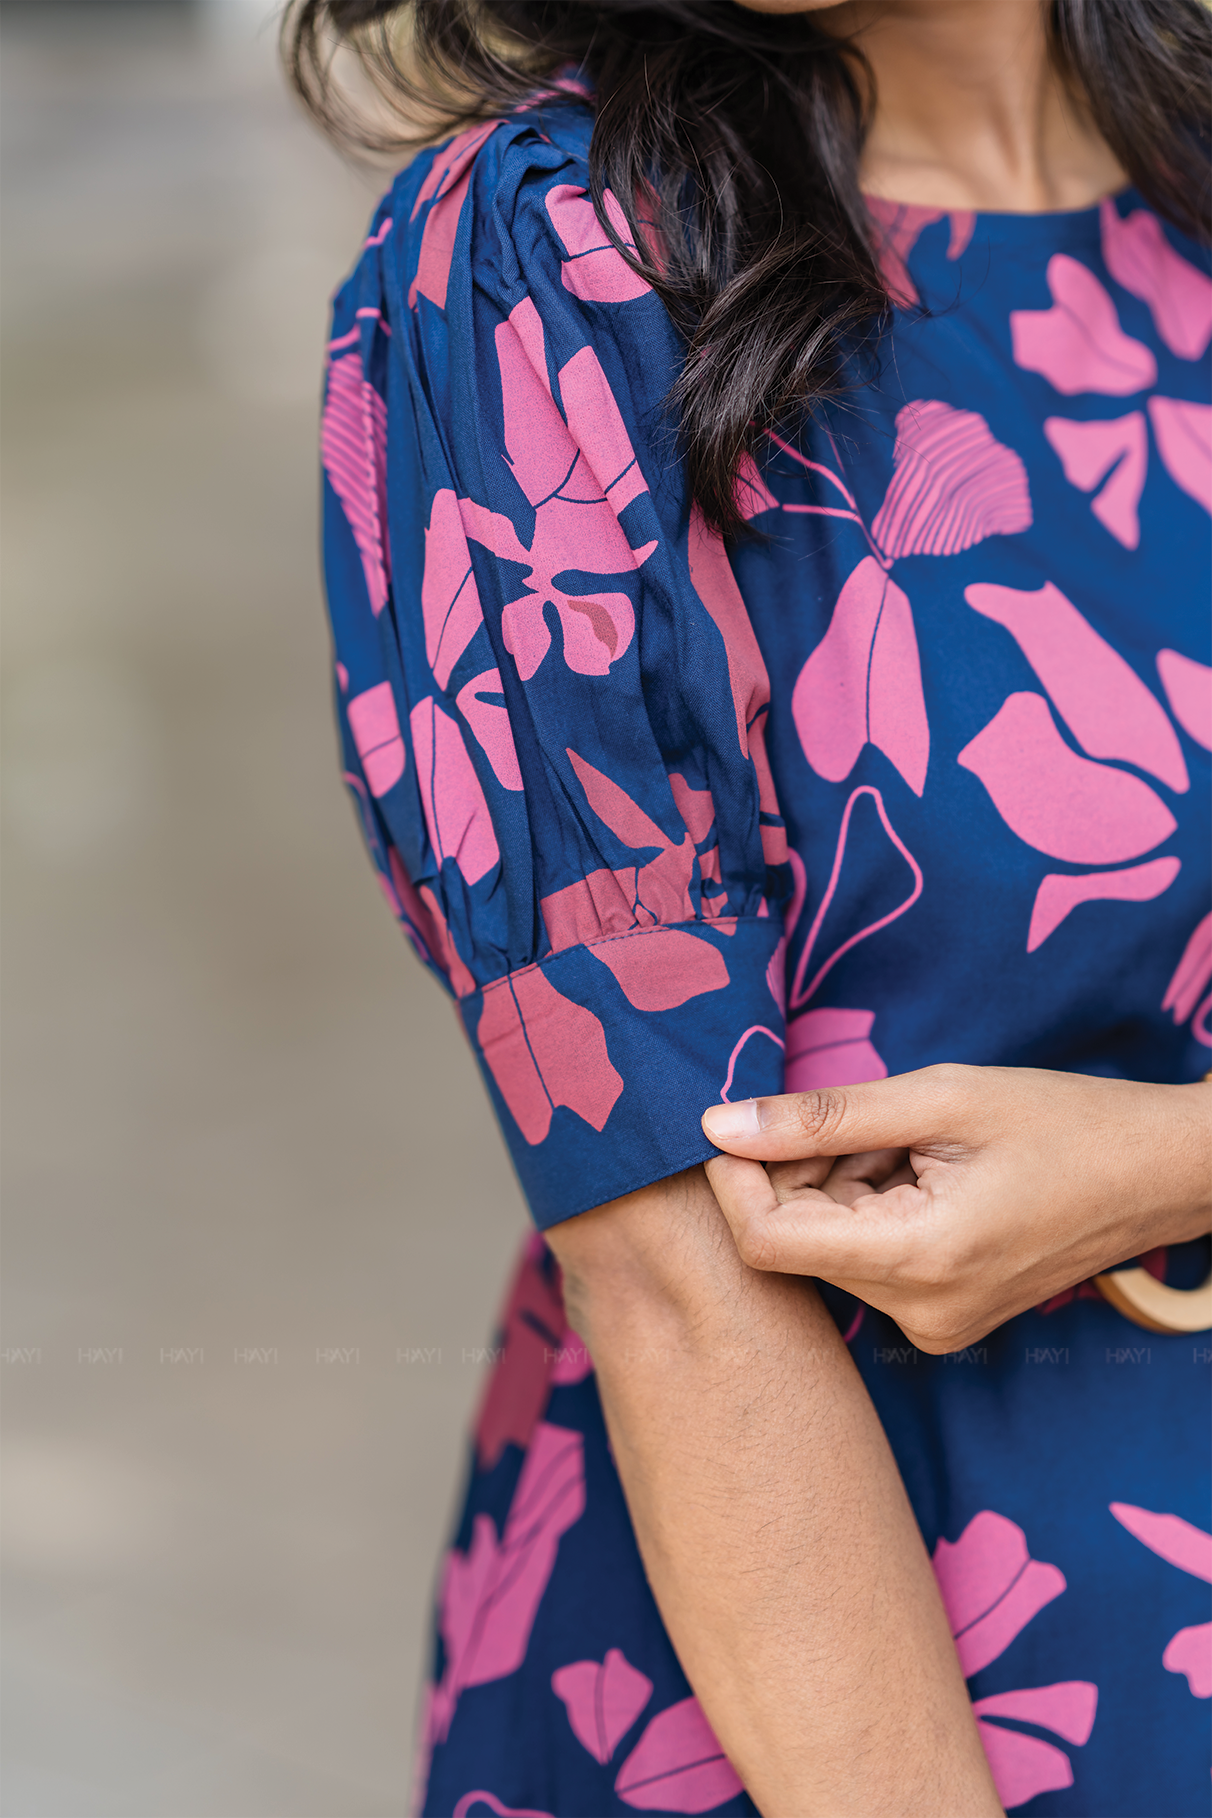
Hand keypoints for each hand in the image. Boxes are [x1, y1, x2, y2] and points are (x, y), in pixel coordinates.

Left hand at [701, 1065, 1211, 1352]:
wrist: (1158, 1175)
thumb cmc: (1063, 1124)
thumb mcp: (939, 1098)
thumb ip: (822, 1116)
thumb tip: (717, 1124)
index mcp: (918, 1263)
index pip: (766, 1242)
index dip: (735, 1179)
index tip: (741, 1122)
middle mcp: (919, 1315)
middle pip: (796, 1241)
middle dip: (802, 1170)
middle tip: (866, 1120)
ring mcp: (934, 1325)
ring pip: (829, 1245)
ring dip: (840, 1182)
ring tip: (909, 1141)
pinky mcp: (943, 1317)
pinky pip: (866, 1258)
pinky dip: (870, 1204)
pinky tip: (920, 1170)